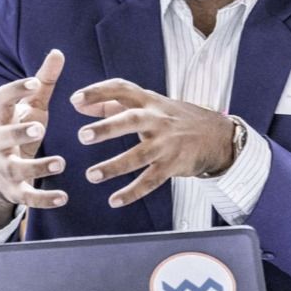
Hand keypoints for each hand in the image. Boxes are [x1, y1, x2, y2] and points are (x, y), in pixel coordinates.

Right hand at [0, 49, 67, 228]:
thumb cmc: (18, 130)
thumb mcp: (31, 107)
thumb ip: (44, 81)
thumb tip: (57, 52)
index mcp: (2, 118)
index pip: (0, 101)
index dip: (15, 90)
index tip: (33, 82)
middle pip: (1, 137)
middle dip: (18, 132)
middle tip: (40, 126)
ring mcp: (4, 167)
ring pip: (15, 168)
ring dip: (37, 167)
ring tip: (60, 163)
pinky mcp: (14, 191)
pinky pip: (27, 198)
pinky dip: (44, 199)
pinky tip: (64, 197)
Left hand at [70, 79, 234, 208]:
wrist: (216, 135)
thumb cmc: (173, 118)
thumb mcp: (149, 104)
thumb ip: (112, 103)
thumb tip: (79, 104)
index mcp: (148, 101)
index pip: (122, 89)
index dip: (98, 92)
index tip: (75, 99)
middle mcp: (157, 119)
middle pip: (131, 120)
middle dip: (107, 128)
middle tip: (82, 135)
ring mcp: (166, 143)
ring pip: (138, 155)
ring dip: (114, 166)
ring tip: (92, 175)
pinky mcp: (173, 165)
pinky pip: (150, 181)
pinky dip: (132, 192)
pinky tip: (114, 200)